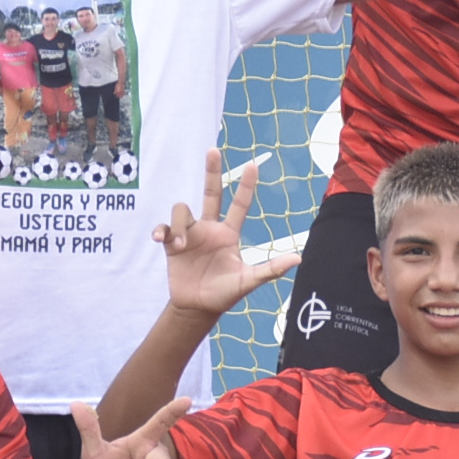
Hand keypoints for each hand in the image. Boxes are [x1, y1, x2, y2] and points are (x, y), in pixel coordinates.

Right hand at [159, 150, 295, 317]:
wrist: (198, 308)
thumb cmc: (224, 294)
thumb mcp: (248, 281)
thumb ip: (271, 269)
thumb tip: (299, 258)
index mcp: (228, 234)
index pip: (239, 205)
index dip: (245, 186)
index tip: (253, 165)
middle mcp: (210, 228)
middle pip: (211, 193)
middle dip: (212, 171)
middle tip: (213, 151)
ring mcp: (189, 234)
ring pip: (183, 210)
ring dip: (180, 225)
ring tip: (181, 247)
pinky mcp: (171, 243)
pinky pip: (164, 228)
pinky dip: (161, 231)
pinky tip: (160, 239)